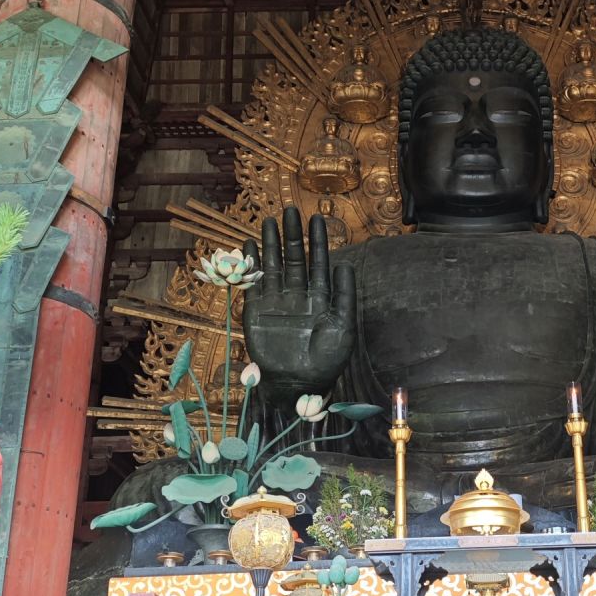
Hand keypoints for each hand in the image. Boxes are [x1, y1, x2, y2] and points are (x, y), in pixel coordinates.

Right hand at [242, 207, 355, 392]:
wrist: (298, 385)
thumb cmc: (327, 361)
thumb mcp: (343, 328)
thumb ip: (344, 296)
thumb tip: (344, 265)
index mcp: (321, 298)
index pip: (319, 262)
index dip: (318, 241)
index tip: (317, 218)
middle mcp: (298, 296)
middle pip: (295, 258)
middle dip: (293, 235)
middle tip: (291, 210)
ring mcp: (277, 302)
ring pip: (274, 266)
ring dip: (272, 244)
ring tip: (270, 221)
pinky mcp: (257, 311)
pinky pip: (254, 283)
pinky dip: (252, 265)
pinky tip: (250, 246)